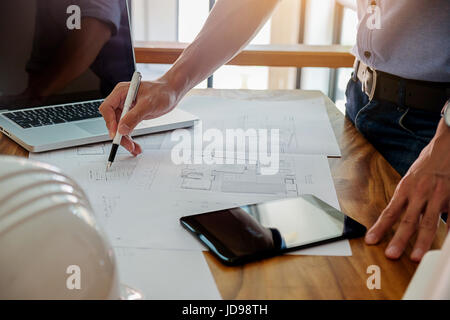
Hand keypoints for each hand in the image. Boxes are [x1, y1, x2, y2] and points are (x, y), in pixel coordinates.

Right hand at [99, 79, 179, 154]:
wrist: (171, 92)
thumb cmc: (162, 92)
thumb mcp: (148, 104)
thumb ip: (134, 116)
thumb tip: (122, 129)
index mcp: (121, 92)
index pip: (107, 108)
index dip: (110, 122)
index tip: (116, 133)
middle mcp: (121, 100)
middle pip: (113, 120)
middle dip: (119, 134)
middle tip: (128, 145)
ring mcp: (126, 108)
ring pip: (120, 127)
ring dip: (125, 139)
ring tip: (134, 148)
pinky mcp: (132, 115)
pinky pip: (127, 128)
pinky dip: (130, 137)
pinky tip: (135, 146)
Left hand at [365, 121, 449, 261]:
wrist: (446, 148)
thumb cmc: (427, 164)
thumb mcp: (410, 179)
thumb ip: (407, 199)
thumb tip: (400, 218)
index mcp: (405, 189)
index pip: (389, 212)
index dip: (380, 227)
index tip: (371, 240)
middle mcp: (420, 193)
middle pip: (408, 221)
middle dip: (399, 240)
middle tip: (391, 254)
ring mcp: (438, 196)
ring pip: (429, 223)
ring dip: (422, 242)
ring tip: (416, 256)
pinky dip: (448, 232)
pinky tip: (444, 246)